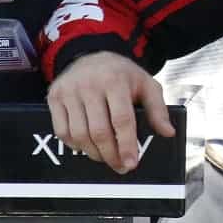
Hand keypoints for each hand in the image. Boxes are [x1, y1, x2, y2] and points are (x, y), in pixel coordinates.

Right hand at [48, 51, 174, 173]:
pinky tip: (88, 147)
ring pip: (79, 134)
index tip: (131, 163)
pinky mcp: (54, 98)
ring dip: (94, 153)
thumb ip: (158, 109)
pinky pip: (62, 131)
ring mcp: (69, 92)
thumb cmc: (122, 75)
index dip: (127, 145)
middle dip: (111, 154)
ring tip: (107, 158)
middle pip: (99, 131)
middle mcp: (89, 86)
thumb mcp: (146, 84)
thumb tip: (168, 132)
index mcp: (116, 81)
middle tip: (121, 167)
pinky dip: (75, 145)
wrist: (91, 55)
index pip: (122, 120)